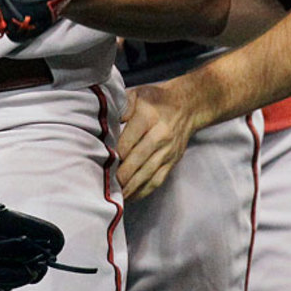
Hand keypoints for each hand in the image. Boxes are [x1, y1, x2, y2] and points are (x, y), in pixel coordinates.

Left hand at [116, 80, 194, 200]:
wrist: (186, 106)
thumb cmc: (155, 99)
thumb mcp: (137, 94)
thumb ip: (122, 107)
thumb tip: (107, 122)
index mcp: (149, 116)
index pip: (130, 139)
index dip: (116, 152)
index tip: (103, 161)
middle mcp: (160, 135)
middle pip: (139, 158)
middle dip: (122, 173)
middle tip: (106, 184)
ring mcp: (168, 151)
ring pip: (148, 173)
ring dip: (131, 186)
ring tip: (116, 195)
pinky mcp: (172, 162)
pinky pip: (157, 179)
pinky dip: (143, 190)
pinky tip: (130, 196)